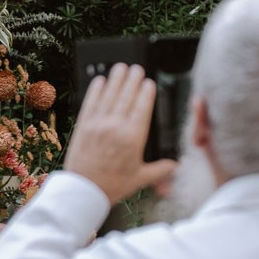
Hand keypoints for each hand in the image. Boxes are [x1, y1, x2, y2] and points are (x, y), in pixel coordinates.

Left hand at [65, 63, 176, 204]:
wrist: (84, 191)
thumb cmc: (112, 185)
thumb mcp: (140, 179)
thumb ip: (160, 170)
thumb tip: (176, 166)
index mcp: (133, 138)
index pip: (142, 108)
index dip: (146, 93)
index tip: (149, 83)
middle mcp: (116, 127)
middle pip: (126, 97)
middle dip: (132, 80)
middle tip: (136, 69)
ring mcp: (98, 125)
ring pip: (109, 96)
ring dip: (115, 80)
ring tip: (120, 68)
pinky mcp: (83, 126)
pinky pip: (90, 103)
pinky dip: (95, 90)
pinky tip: (99, 80)